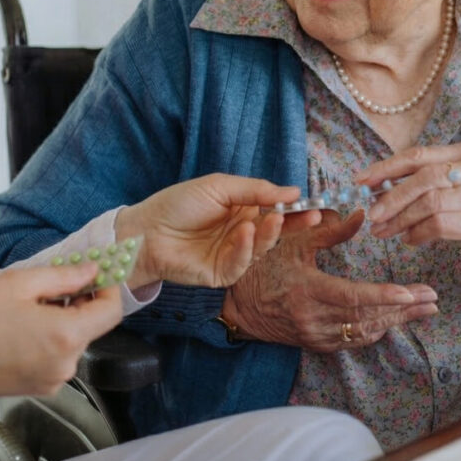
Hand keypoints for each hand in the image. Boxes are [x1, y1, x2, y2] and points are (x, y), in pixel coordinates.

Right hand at [0, 263, 122, 396]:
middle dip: (79, 304)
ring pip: (73, 343)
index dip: (108, 289)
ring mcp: (54, 379)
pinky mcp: (40, 388)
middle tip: (52, 287)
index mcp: (66, 335)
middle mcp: (67, 363)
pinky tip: (24, 330)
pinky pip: (58, 359)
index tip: (96, 275)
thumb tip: (92, 271)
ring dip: (63, 322)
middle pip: (92, 327)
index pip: (111, 312)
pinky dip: (50, 342)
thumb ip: (64, 276)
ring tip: (30, 309)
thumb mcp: (21, 283)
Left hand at [114, 173, 316, 288]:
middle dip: (295, 224)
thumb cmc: (178, 204)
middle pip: (275, 231)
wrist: (146, 230)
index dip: (295, 208)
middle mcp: (241, 233)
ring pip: (262, 247)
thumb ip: (255, 190)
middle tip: (312, 216)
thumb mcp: (219, 187)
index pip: (276, 210)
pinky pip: (241, 263)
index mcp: (242, 211)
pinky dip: (246, 248)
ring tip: (275, 218)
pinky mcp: (222, 273)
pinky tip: (246, 233)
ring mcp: (233, 255)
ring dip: (270, 233)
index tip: (314, 203)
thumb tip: (292, 191)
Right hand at [222, 211, 440, 351]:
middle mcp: (314, 318)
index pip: (354, 297)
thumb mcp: (294, 242)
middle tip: (432, 299)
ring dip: (396, 321)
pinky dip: (375, 329)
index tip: (412, 293)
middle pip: (367, 317)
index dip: (385, 296)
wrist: (238, 306)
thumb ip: (329, 230)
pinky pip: (353, 340)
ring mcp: (316, 335)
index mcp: (308, 290)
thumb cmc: (264, 267)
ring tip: (424, 309)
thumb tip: (361, 215)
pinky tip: (394, 320)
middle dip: (403, 309)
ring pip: (364, 332)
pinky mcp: (317, 344)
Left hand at [359, 140, 460, 278]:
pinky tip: (410, 239)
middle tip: (371, 215)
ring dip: (400, 219)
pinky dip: (419, 233)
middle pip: (423, 178)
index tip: (361, 181)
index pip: (418, 155)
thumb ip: (428, 181)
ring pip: (429, 202)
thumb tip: (379, 187)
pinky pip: (440, 225)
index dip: (386, 168)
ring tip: (384, 232)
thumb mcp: (460, 186)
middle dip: (391, 197)